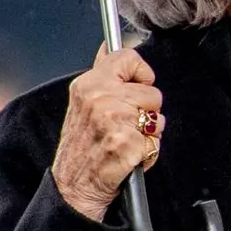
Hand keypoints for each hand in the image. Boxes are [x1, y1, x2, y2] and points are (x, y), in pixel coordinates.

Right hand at [52, 45, 163, 220]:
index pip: (128, 58)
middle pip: (152, 92)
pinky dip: (148, 152)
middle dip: (146, 112)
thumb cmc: (84, 144)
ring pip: (157, 118)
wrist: (73, 186)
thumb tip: (109, 44)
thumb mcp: (84, 102)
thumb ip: (102, 72)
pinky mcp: (125, 144)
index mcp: (88, 85)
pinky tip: (129, 157)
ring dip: (148, 133)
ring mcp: (112, 121)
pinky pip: (156, 142)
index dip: (140, 74)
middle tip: (124, 126)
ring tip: (126, 141)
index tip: (136, 88)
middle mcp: (99, 99)